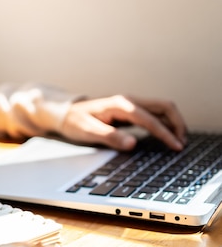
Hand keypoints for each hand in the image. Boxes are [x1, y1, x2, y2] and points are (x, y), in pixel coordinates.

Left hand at [60, 95, 186, 150]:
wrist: (65, 113)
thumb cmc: (74, 121)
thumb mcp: (88, 131)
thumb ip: (110, 137)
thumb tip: (132, 143)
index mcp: (120, 105)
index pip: (149, 118)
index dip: (164, 133)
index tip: (175, 145)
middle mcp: (128, 101)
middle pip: (163, 107)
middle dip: (177, 123)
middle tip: (182, 142)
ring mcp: (130, 105)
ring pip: (161, 109)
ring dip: (173, 123)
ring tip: (178, 141)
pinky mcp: (130, 111)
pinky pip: (153, 114)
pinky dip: (164, 123)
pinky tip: (166, 136)